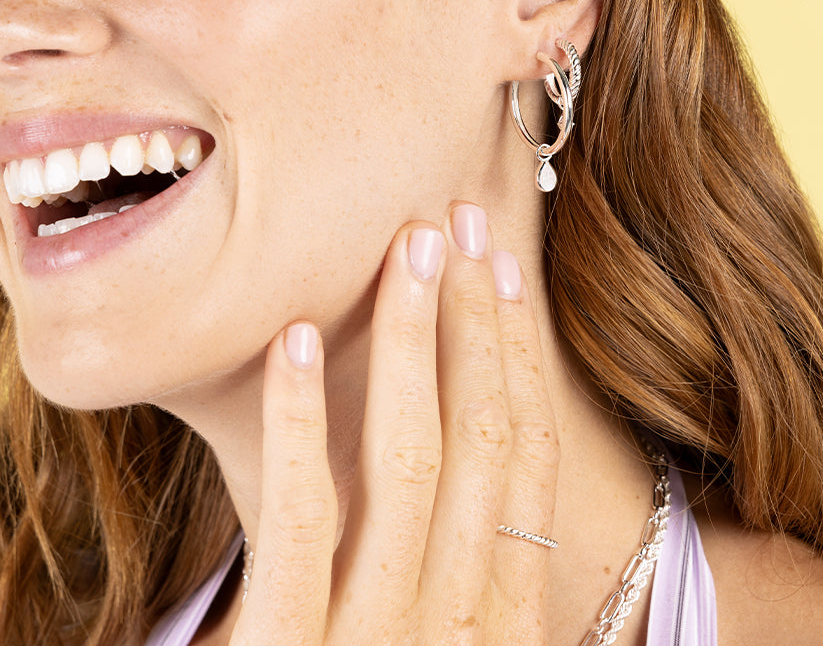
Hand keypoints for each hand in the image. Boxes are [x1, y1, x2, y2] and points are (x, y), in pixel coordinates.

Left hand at [231, 202, 558, 645]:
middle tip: (462, 219)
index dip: (521, 353)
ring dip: (413, 338)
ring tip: (408, 248)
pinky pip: (300, 514)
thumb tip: (455, 458)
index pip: (527, 460)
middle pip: (482, 437)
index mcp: (503, 625)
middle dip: (476, 315)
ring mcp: (377, 640)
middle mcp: (458, 626)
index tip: (506, 270)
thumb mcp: (435, 644)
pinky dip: (299, 417)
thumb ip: (451, 576)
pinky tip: (295, 339)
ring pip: (410, 458)